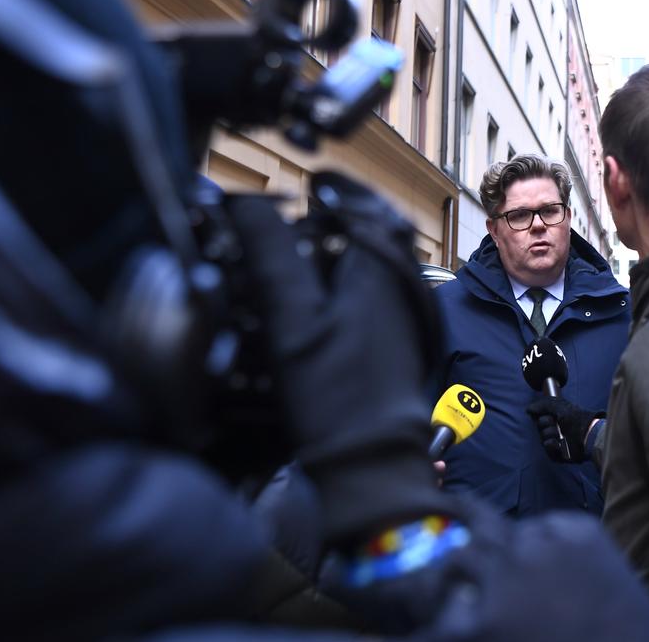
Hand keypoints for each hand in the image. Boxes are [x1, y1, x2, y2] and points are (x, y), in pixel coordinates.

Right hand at [223, 173, 453, 542]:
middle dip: (324, 221)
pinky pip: (366, 293)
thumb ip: (272, 254)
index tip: (296, 187)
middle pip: (363, 229)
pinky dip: (337, 286)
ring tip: (287, 261)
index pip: (357, 201)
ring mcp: (402, 311)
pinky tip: (306, 306)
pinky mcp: (395, 338)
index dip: (325, 189)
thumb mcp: (292, 317)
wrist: (371, 462)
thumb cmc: (335, 394)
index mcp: (380, 265)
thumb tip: (246, 203)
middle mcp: (400, 281)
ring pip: (364, 261)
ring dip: (329, 254)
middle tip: (282, 223)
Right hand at [526, 395, 598, 462]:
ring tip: (560, 434)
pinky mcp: (558, 453)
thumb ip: (542, 405)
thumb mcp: (559, 405)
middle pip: (539, 427)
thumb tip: (528, 409)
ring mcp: (557, 442)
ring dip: (549, 433)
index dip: (541, 415)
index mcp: (557, 419)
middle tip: (555, 422)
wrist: (587, 433)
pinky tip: (558, 443)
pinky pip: (547, 449)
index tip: (547, 413)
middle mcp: (556, 430)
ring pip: (542, 438)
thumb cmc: (575, 417)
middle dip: (545, 423)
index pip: (540, 417)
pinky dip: (551, 445)